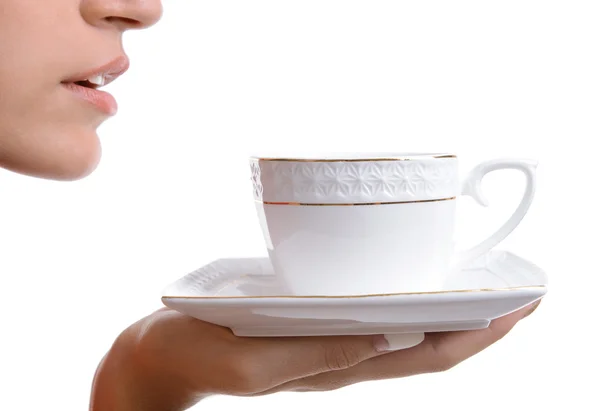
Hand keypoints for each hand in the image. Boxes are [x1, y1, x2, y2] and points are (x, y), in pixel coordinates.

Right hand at [90, 301, 540, 410]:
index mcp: (333, 368)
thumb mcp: (255, 359)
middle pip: (427, 346)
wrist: (162, 352)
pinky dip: (404, 298)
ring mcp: (328, 339)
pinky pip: (372, 312)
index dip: (475, 338)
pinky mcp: (310, 321)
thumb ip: (318, 353)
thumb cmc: (200, 352)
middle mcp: (341, 356)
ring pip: (405, 331)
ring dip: (446, 310)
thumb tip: (385, 339)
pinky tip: (409, 279)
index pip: (424, 360)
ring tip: (479, 284)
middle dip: (477, 323)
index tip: (517, 310)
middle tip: (518, 292)